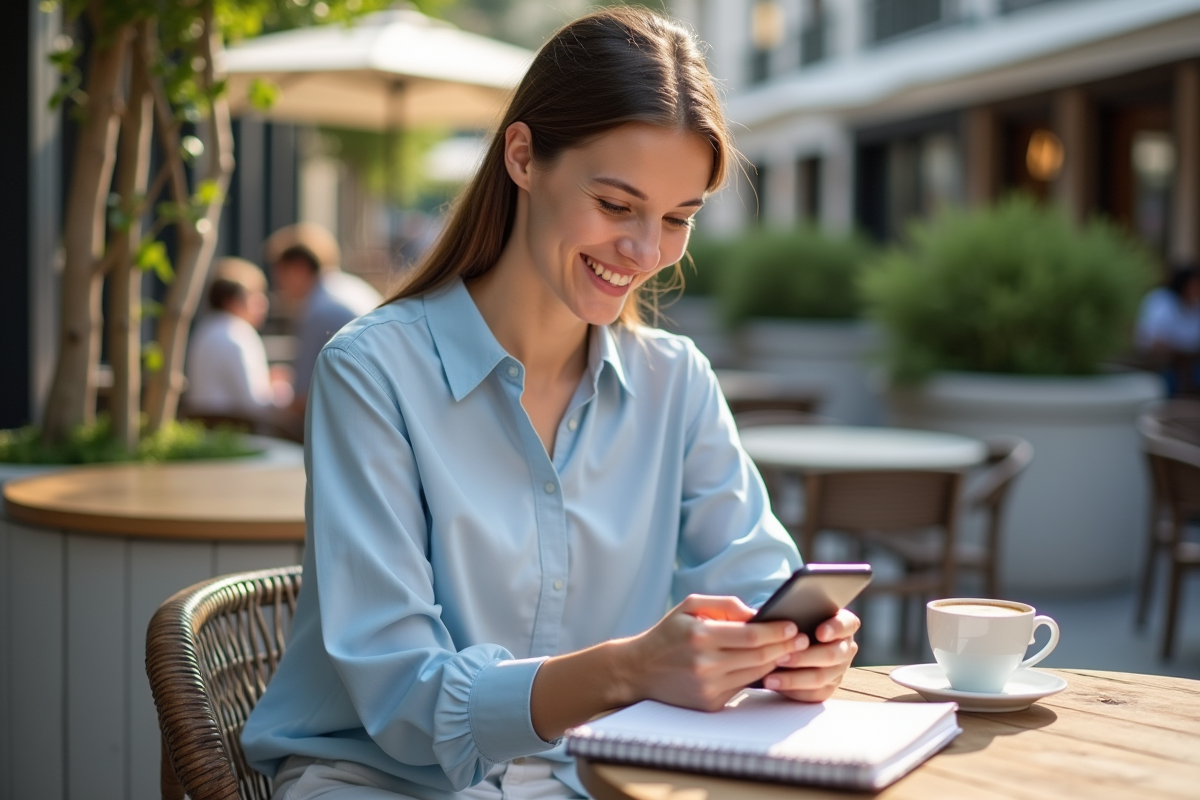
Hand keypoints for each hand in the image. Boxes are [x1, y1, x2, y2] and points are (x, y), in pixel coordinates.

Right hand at [624, 595, 808, 711]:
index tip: (793, 626)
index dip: (776, 631)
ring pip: (755, 673)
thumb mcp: (689, 606)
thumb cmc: (668, 634)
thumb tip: (758, 613)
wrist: (639, 671)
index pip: (750, 636)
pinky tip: (768, 666)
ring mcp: (708, 687)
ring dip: (776, 662)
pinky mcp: (710, 703)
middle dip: (784, 647)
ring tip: (790, 651)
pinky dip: (758, 676)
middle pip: (758, 657)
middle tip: (802, 639)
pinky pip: (743, 687)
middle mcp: (705, 665)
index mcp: (700, 637)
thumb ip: (725, 605)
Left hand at [762, 608, 859, 702]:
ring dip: (793, 678)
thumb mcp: (797, 614)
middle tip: (780, 657)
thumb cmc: (794, 624)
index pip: (846, 624)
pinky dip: (793, 690)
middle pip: (831, 655)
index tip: (820, 633)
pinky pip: (814, 693)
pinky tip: (776, 685)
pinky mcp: (828, 688)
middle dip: (804, 657)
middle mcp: (846, 648)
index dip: (834, 629)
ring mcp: (839, 670)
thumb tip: (778, 617)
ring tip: (771, 677)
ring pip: (820, 677)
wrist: (791, 643)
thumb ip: (795, 614)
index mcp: (844, 625)